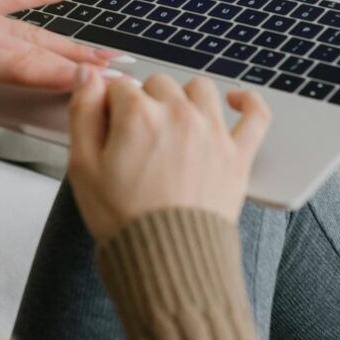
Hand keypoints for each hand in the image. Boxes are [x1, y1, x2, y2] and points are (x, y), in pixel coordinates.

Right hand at [67, 69, 270, 242]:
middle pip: (158, 84)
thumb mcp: (82, 167)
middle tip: (137, 136)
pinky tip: (236, 101)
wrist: (167, 262)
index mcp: (139, 116)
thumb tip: (86, 76)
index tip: (110, 125)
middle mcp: (178, 115)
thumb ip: (83, 112)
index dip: (111, 105)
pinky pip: (256, 114)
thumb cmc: (124, 219)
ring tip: (174, 121)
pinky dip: (248, 102)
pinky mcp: (238, 153)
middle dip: (145, 102)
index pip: (121, 87)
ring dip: (184, 97)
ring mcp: (212, 132)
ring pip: (199, 89)